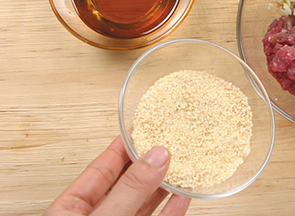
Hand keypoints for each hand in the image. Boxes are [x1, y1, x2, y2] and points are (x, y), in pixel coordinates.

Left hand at [45, 136, 190, 215]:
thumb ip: (129, 190)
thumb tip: (155, 156)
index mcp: (71, 208)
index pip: (102, 167)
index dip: (124, 145)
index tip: (144, 126)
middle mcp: (97, 215)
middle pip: (128, 182)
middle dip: (151, 162)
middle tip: (171, 141)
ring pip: (145, 201)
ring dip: (165, 184)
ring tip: (183, 164)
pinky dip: (172, 209)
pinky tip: (183, 195)